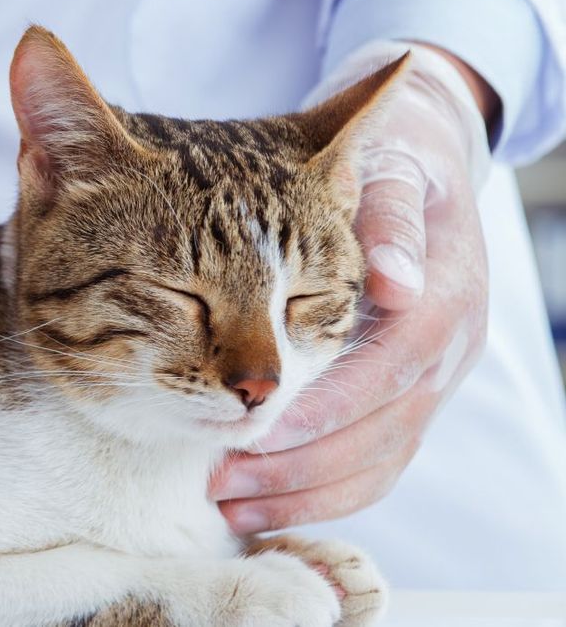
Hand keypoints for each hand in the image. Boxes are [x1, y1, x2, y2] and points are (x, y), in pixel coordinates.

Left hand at [210, 41, 493, 532]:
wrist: (427, 164)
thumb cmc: (392, 161)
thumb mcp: (391, 168)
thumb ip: (388, 218)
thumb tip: (391, 281)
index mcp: (443, 298)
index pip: (387, 370)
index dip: (323, 406)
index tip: (254, 427)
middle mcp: (447, 352)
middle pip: (379, 431)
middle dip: (299, 464)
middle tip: (221, 482)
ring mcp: (434, 382)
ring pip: (378, 460)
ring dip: (303, 492)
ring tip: (229, 505)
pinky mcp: (411, 400)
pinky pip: (375, 464)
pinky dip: (320, 491)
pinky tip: (262, 502)